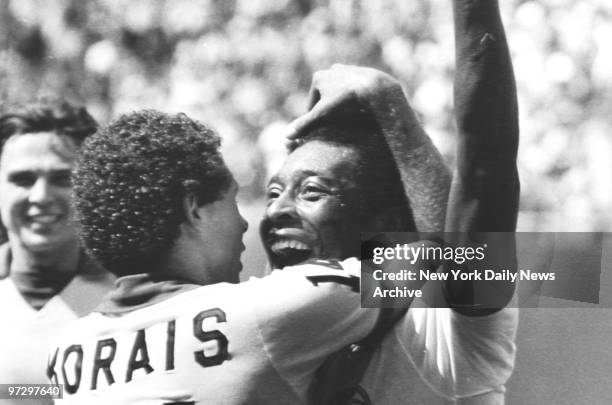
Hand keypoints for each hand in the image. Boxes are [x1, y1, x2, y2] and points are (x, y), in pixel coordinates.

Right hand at [285, 64, 402, 139]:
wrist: (374, 88)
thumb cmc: (346, 101)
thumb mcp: (323, 114)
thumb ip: (305, 124)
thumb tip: (286, 135)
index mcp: (318, 77)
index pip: (311, 103)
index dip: (314, 119)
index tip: (320, 131)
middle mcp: (331, 70)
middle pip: (325, 97)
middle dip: (328, 110)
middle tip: (335, 126)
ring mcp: (347, 70)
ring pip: (340, 92)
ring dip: (341, 103)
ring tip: (348, 119)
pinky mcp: (362, 73)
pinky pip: (355, 90)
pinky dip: (355, 98)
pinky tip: (360, 109)